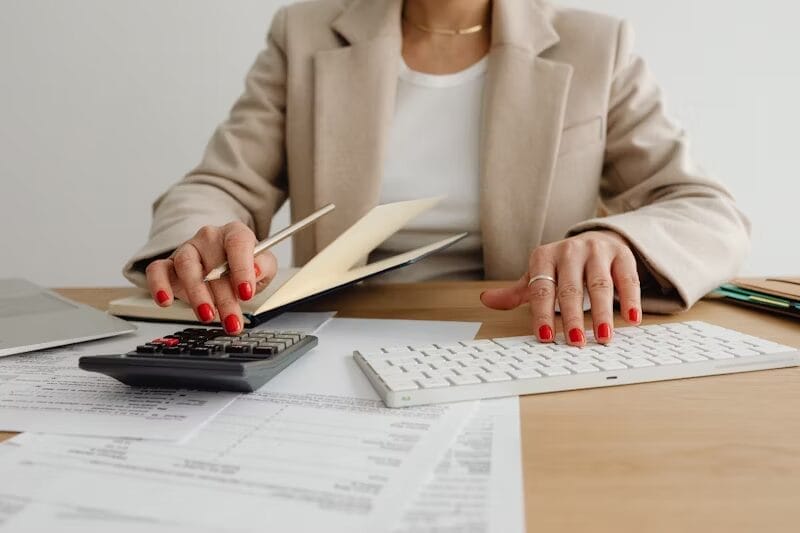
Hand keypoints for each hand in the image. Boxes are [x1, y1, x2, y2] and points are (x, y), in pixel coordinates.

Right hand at [144, 222, 277, 333]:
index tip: (246, 293)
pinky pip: (157, 270)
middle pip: (214, 264)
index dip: (242, 269)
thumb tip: (256, 270)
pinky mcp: (169, 264)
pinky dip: (158, 285)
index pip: (238, 244)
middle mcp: (209, 238)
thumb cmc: (243, 266)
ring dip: (197, 295)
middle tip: (232, 321)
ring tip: (207, 315)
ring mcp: (187, 249)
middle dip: (225, 299)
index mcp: (234, 233)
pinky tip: (165, 301)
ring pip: (186, 266)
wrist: (224, 266)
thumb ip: (264, 266)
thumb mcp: (264, 265)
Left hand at [480, 231, 640, 345]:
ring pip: (600, 285)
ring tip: (603, 336)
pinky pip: (627, 279)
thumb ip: (517, 292)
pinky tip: (631, 319)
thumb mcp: (538, 275)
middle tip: (575, 341)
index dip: (542, 314)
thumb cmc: (562, 265)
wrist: (596, 238)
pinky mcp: (622, 254)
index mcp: (544, 257)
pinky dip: (630, 299)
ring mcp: (597, 251)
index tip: (545, 337)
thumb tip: (487, 300)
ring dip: (603, 313)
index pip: (541, 288)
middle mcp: (570, 251)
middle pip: (571, 288)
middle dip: (573, 317)